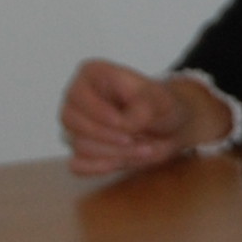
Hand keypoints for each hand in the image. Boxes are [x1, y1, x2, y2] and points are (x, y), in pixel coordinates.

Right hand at [61, 60, 229, 175]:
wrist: (169, 128)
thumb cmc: (160, 106)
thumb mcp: (162, 99)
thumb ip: (143, 107)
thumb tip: (125, 125)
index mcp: (91, 74)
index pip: (77, 95)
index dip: (98, 113)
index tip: (123, 124)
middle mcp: (76, 99)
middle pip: (72, 121)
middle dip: (109, 136)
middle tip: (139, 141)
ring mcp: (74, 126)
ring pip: (78, 144)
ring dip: (114, 152)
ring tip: (144, 149)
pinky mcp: (79, 151)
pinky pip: (77, 165)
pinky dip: (100, 167)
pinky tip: (122, 161)